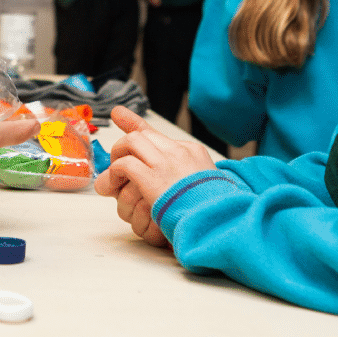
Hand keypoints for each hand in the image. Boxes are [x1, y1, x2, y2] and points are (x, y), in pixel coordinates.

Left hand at [94, 106, 215, 246]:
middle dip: (123, 147)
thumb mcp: (203, 187)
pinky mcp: (154, 179)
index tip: (118, 114)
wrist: (224, 222)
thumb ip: (187, 178)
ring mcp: (167, 163)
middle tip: (116, 164)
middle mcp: (179, 152)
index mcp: (192, 152)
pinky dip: (115, 173)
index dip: (133, 122)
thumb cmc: (215, 211)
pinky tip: (114, 186)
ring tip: (114, 177)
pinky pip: (126, 164)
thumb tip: (171, 184)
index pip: (157, 134)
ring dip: (117, 157)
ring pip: (131, 141)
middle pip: (141, 135)